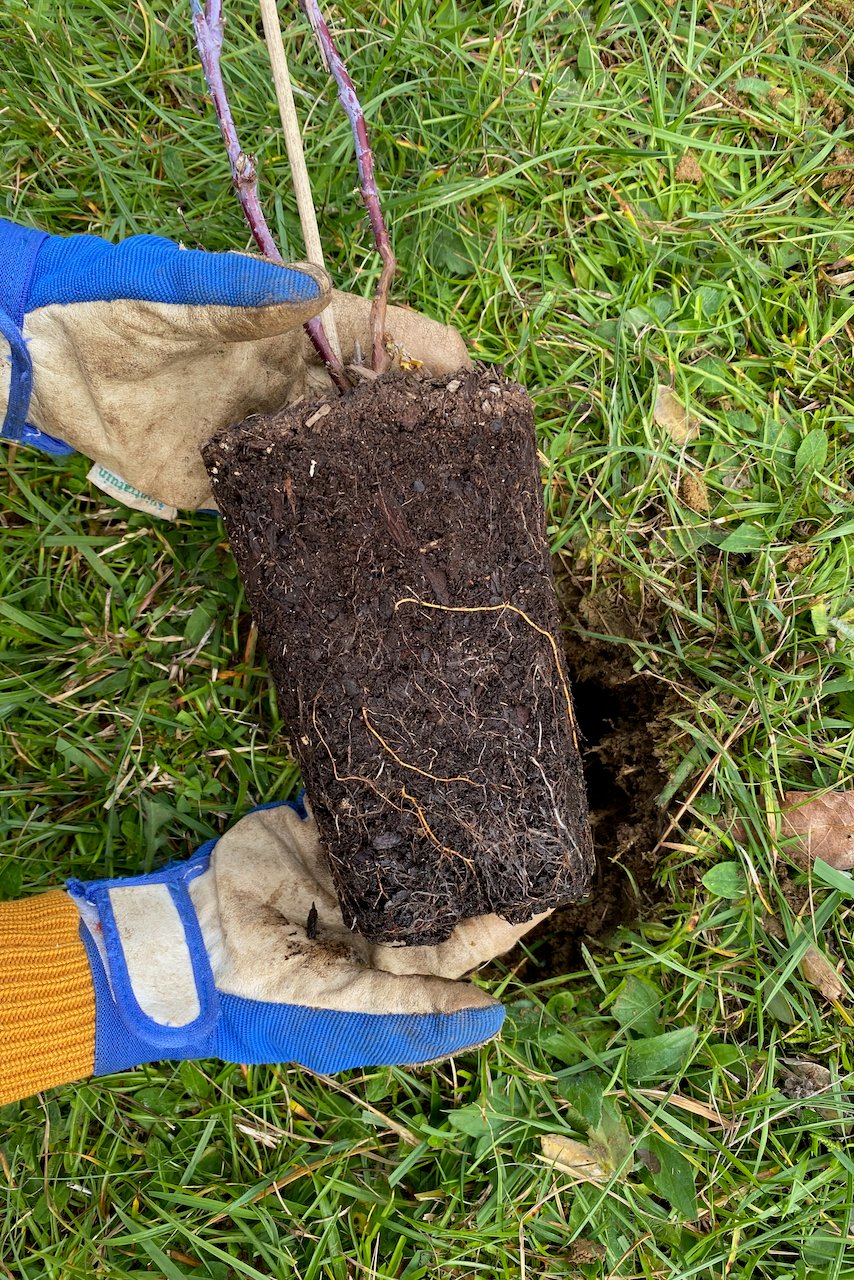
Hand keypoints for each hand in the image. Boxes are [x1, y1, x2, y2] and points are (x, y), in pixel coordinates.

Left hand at [0, 220, 468, 511]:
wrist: (55, 365)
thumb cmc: (122, 305)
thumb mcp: (185, 290)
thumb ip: (248, 293)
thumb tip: (319, 291)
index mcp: (294, 327)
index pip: (378, 333)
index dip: (425, 351)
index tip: (469, 378)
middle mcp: (293, 382)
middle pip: (372, 404)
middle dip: (418, 425)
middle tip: (465, 455)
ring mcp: (268, 434)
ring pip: (340, 457)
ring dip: (377, 477)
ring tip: (427, 505)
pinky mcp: (235, 480)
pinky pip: (288, 500)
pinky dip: (321, 515)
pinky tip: (356, 535)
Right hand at [67, 801, 542, 1075]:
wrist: (188, 944)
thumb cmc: (267, 998)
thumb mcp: (345, 1012)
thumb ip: (414, 1011)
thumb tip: (497, 1017)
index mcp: (387, 964)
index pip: (458, 943)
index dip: (500, 920)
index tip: (545, 888)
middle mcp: (375, 916)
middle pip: (442, 887)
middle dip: (481, 862)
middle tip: (531, 824)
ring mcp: (347, 871)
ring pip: (408, 842)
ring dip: (443, 823)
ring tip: (494, 788)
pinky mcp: (318, 833)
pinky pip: (362, 809)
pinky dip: (390, 792)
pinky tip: (431, 768)